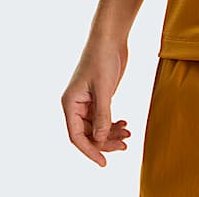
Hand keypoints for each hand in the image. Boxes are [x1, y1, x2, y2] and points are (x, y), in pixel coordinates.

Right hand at [61, 37, 131, 166]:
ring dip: (112, 133)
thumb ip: (103, 115)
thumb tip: (101, 139)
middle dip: (105, 141)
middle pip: (88, 133)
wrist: (110, 37)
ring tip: (128, 134)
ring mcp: (88, 101)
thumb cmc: (102, 57)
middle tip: (124, 145)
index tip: (104, 162)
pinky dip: (114, 123)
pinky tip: (125, 123)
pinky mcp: (99, 96)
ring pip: (97, 126)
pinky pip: (104, 117)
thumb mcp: (104, 88)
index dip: (90, 150)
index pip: (76, 136)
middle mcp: (76, 105)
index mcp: (70, 103)